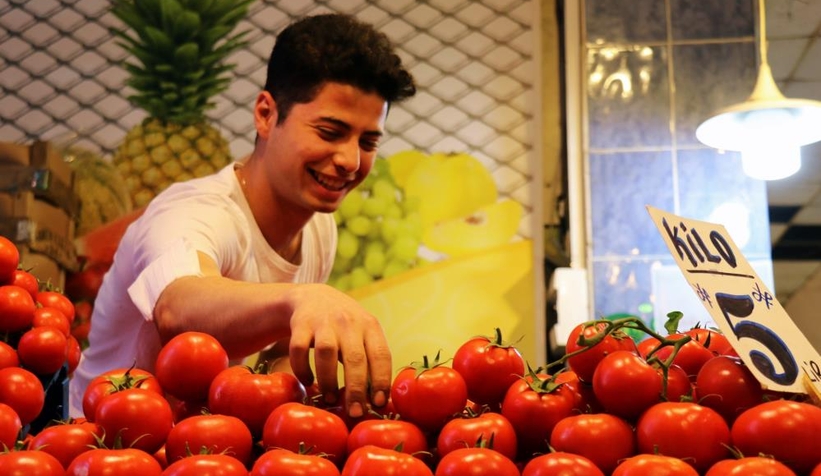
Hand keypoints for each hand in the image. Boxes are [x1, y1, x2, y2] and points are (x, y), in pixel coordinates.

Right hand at [286, 284, 391, 417]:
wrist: (313, 297)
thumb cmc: (345, 327)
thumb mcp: (364, 334)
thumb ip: (371, 359)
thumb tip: (377, 400)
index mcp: (370, 326)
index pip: (381, 355)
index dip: (381, 380)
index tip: (378, 403)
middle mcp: (349, 322)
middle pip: (355, 358)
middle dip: (356, 389)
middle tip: (355, 412)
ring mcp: (324, 322)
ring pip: (326, 353)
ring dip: (328, 380)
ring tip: (330, 399)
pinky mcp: (301, 324)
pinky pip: (299, 349)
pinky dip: (302, 368)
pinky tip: (307, 381)